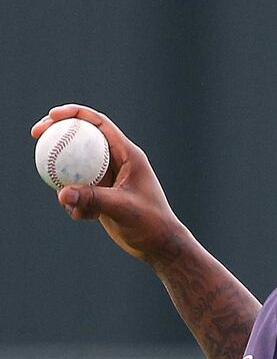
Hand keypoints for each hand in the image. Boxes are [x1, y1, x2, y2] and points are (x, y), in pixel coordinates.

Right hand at [31, 104, 186, 263]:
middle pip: (83, 139)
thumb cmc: (150, 222)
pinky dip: (74, 201)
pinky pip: (78, 189)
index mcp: (129, 155)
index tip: (52, 115)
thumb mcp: (122, 208)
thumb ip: (93, 199)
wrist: (158, 245)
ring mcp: (108, 177)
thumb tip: (61, 194)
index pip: (100, 124)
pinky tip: (83, 217)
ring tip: (68, 200)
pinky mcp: (102, 193)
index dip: (75, 114)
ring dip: (65, 180)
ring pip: (76, 167)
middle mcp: (118, 161)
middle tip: (36, 135)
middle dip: (59, 134)